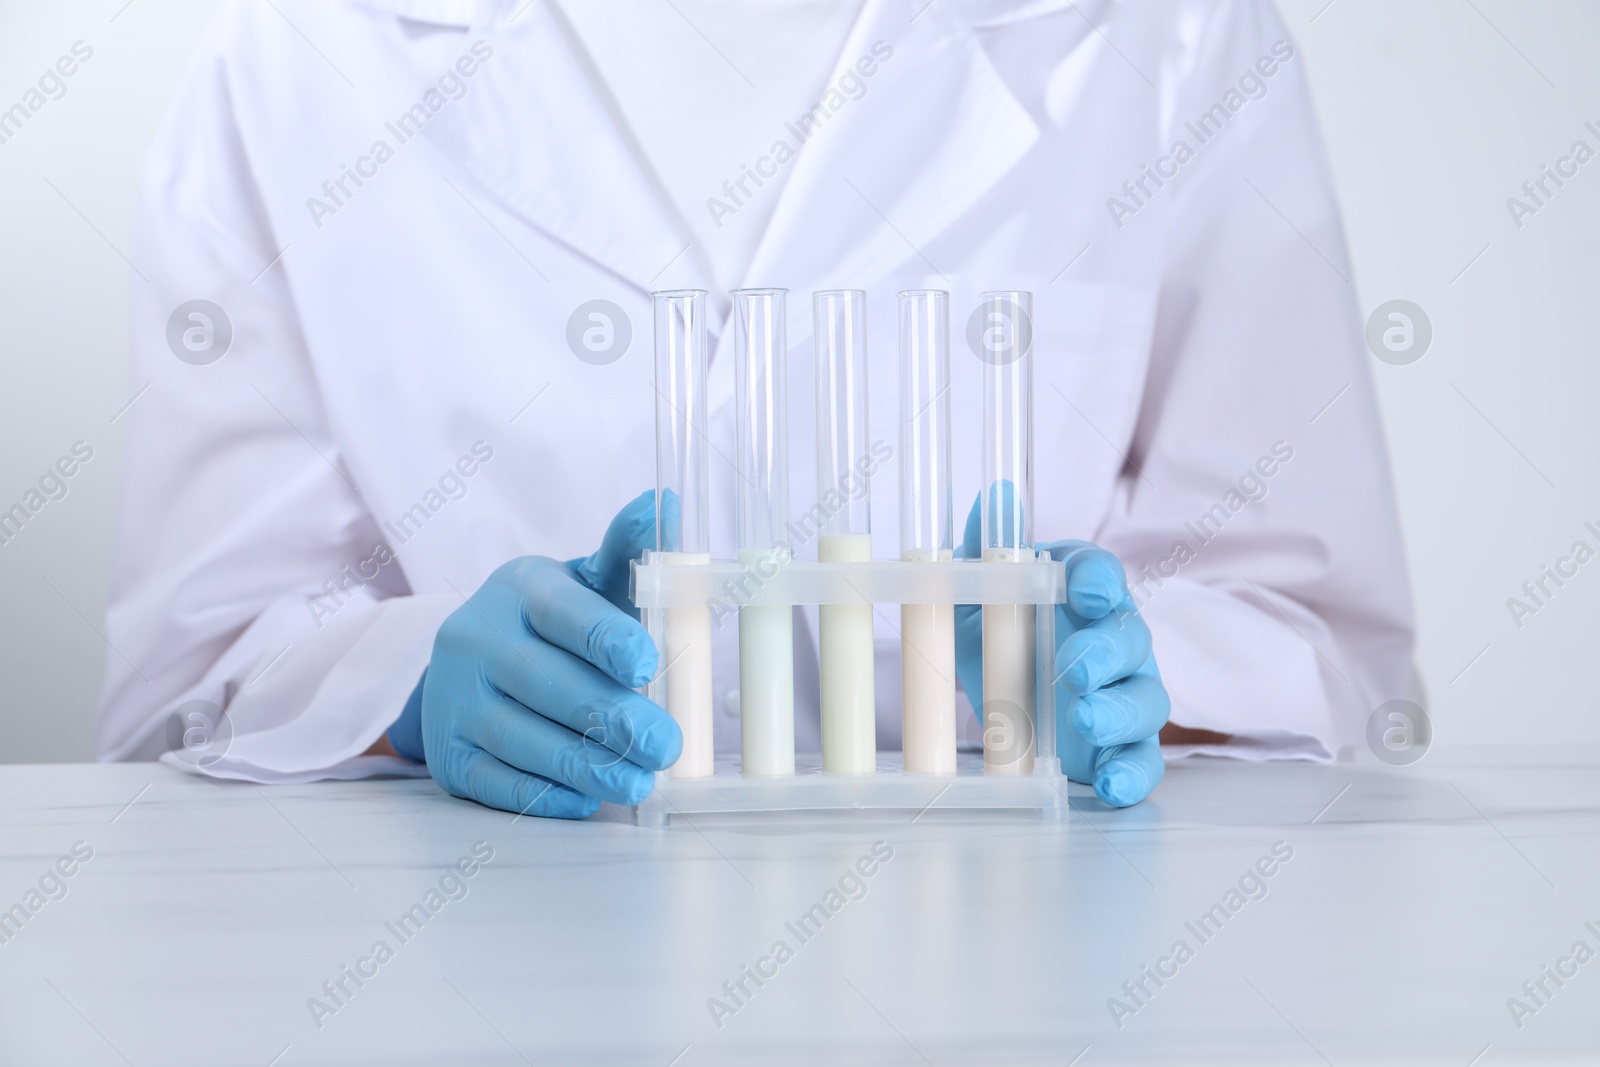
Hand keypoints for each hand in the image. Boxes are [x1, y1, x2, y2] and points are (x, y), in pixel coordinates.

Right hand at [388, 491, 680, 816]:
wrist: (476, 658)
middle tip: (666, 745)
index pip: (562, 611)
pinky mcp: (449, 755)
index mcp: (520, 589)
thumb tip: (664, 502)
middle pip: (546, 684)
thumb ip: (628, 550)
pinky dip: (545, 794)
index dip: (604, 638)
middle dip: (612, 718)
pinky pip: (497, 781)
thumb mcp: (588, 581)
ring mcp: (455, 699)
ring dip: (587, 766)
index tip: (646, 665)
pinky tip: (586, 801)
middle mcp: (477, 639)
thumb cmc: (556, 622)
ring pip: (523, 738)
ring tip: (639, 782)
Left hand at [955, 495, 1168, 806]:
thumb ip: (983, 550)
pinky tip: (1110, 784)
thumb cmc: (999, 631)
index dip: (1097, 578)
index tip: (1086, 588)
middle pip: (1132, 638)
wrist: (1003, 695)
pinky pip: (1143, 761)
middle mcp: (1115, 639)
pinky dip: (1133, 773)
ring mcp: (1126, 694)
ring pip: (1147, 701)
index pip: (1099, 572)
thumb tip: (992, 498)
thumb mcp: (977, 594)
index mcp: (1080, 591)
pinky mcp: (1123, 747)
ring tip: (1085, 720)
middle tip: (1073, 666)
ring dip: (1120, 710)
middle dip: (1107, 652)